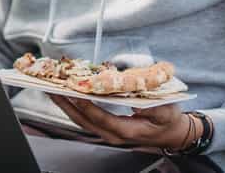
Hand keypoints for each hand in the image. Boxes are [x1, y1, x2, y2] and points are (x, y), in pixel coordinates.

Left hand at [48, 95, 192, 149]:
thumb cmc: (168, 121)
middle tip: (53, 89)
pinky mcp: (106, 128)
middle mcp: (113, 135)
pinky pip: (86, 119)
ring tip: (53, 90)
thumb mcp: (166, 111)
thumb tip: (137, 98)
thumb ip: (153, 107)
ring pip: (82, 121)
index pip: (102, 119)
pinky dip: (74, 107)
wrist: (171, 134)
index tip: (76, 93)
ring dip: (66, 106)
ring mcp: (108, 133)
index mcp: (127, 131)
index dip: (88, 106)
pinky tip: (67, 96)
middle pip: (85, 121)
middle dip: (67, 105)